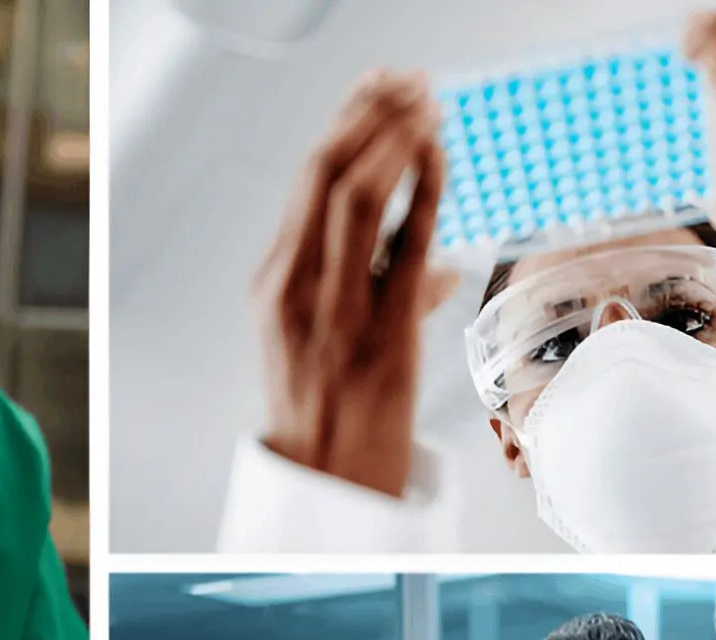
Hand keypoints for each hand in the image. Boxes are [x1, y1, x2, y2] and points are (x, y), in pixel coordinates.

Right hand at [258, 68, 462, 497]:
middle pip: (325, 174)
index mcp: (275, 285)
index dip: (345, 125)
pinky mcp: (382, 334)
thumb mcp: (326, 343)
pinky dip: (423, 189)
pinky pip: (405, 244)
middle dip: (368, 116)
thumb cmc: (330, 413)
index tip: (375, 88)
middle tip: (406, 81)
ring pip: (357, 195)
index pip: (306, 184)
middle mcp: (297, 289)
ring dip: (395, 138)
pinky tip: (441, 154)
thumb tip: (440, 268)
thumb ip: (373, 293)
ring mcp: (336, 311)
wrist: (329, 482)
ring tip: (427, 104)